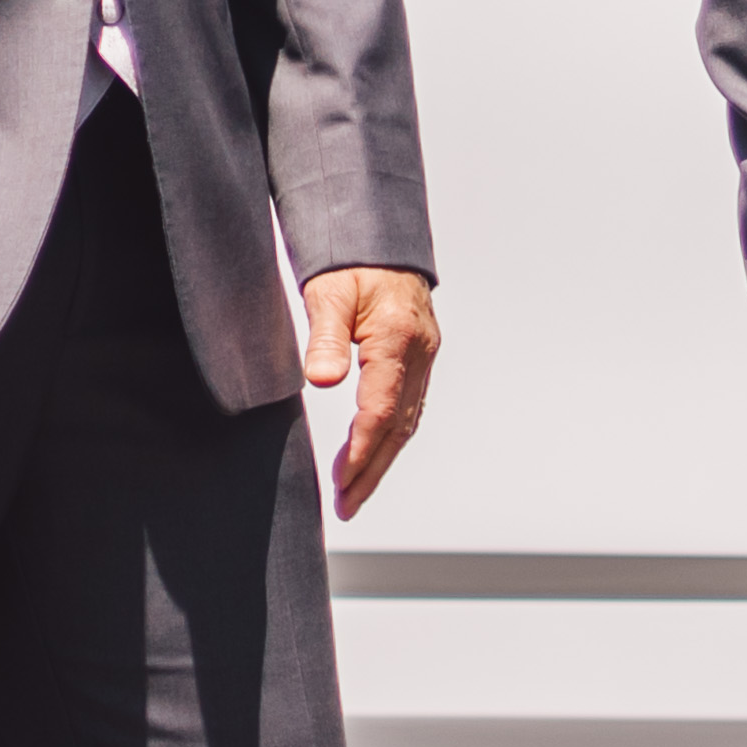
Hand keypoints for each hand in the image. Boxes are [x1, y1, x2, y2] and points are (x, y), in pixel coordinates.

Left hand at [303, 266, 439, 518]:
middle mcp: (419, 354)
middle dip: (372, 470)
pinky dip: (390, 439)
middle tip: (347, 505)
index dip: (361, 450)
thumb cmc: (351, 264)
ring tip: (354, 492)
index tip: (341, 481)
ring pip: (408, 422)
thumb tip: (322, 380)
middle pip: (400, 427)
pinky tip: (372, 454)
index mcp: (398, 339)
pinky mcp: (419, 361)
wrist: (380, 241)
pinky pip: (409, 409)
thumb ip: (325, 337)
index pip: (381, 409)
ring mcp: (424, 359)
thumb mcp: (327, 293)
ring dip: (381, 460)